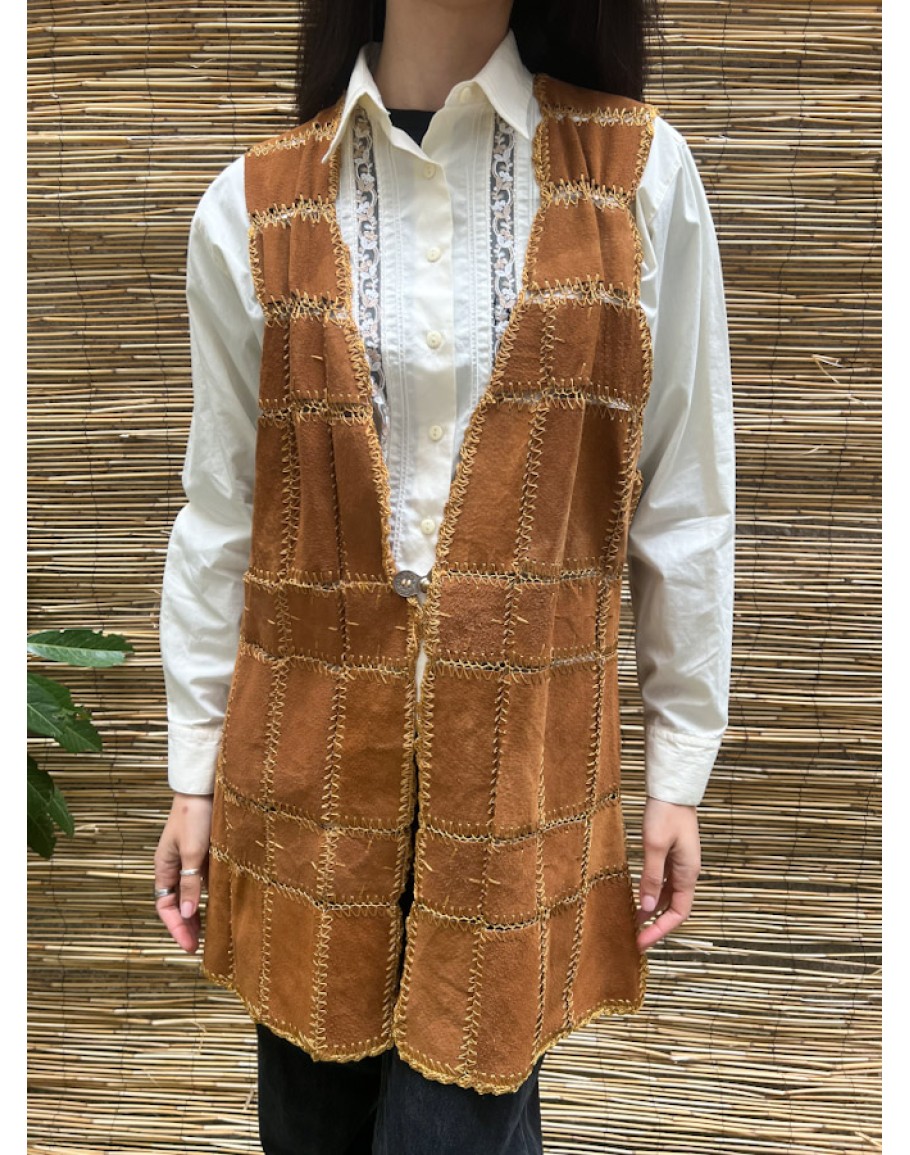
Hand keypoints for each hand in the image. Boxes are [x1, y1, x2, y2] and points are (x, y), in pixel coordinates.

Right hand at [154, 792, 213, 953]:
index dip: (175, 928)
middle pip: (178, 903)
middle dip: (186, 925)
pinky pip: (208, 880)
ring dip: (200, 912)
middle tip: (199, 946)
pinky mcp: (208, 853)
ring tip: (212, 932)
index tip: (189, 947)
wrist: (206, 787)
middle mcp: (176, 866)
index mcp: (164, 867)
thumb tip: (186, 913)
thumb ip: (190, 882)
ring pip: (193, 893)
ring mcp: (193, 860)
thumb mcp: (193, 851)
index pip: (165, 906)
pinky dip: (213, 894)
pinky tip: (224, 904)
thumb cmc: (195, 816)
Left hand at [635, 796, 700, 951]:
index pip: (679, 913)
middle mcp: (687, 872)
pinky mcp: (672, 855)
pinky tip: (638, 898)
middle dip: (656, 925)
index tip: (642, 942)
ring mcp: (680, 864)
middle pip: (674, 908)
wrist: (673, 788)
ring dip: (653, 910)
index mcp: (688, 873)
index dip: (661, 930)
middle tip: (635, 938)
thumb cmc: (665, 813)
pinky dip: (652, 893)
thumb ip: (651, 877)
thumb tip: (648, 907)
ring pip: (668, 896)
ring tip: (633, 923)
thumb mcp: (654, 846)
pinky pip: (664, 882)